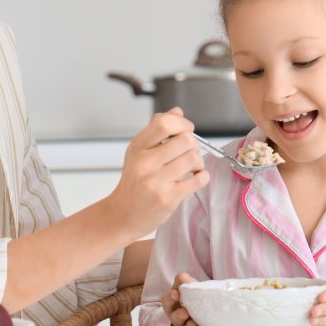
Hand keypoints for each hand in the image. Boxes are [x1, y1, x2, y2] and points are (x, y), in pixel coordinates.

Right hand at [106, 108, 207, 237]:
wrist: (123, 214)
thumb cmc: (135, 182)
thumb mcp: (139, 152)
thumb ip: (157, 130)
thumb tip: (177, 111)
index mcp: (137, 147)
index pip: (164, 123)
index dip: (182, 123)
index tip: (186, 130)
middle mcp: (144, 163)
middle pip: (185, 140)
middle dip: (194, 144)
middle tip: (190, 152)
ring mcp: (156, 181)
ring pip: (193, 159)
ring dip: (199, 162)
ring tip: (192, 167)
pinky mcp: (168, 198)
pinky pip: (198, 180)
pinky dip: (202, 177)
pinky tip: (195, 178)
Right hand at [160, 273, 209, 325]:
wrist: (204, 303)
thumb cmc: (191, 294)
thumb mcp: (187, 285)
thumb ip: (184, 281)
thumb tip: (183, 277)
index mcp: (172, 303)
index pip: (167, 301)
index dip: (170, 298)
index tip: (176, 293)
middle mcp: (177, 316)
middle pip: (174, 318)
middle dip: (178, 316)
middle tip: (184, 313)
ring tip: (193, 324)